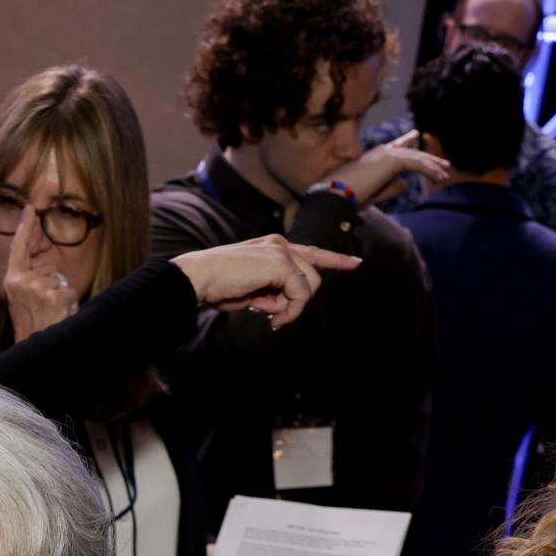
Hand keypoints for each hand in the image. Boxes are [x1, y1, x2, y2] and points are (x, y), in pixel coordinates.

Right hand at [0, 213, 79, 342]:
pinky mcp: (54, 295)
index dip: (25, 227)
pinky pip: (70, 291)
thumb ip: (31, 281)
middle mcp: (21, 281)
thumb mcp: (23, 300)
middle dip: (54, 284)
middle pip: (49, 268)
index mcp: (12, 280)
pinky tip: (59, 315)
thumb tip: (48, 268)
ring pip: (61, 280)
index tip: (30, 207)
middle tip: (45, 308)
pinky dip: (70, 303)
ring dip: (62, 296)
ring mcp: (37, 288)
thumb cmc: (32, 327)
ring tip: (51, 313)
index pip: (19, 248)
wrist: (34, 350)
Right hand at [171, 235, 359, 329]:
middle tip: (266, 311)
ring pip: (308, 288)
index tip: (356, 264)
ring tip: (260, 307)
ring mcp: (282, 251)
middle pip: (312, 280)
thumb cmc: (219, 286)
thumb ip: (274, 290)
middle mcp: (281, 244)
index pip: (312, 253)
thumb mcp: (252, 288)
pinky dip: (287, 310)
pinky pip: (299, 295)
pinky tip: (264, 311)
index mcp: (274, 246)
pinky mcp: (281, 263)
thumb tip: (288, 306)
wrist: (200, 278)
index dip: (335, 260)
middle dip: (293, 302)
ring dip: (287, 306)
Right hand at [333, 134, 453, 205]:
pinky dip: (429, 170)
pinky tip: (439, 178)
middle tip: (444, 165)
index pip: (395, 148)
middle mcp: (381, 151)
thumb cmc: (348, 197)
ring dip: (432, 166)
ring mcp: (386, 154)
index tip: (416, 136)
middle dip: (428, 158)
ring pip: (416, 157)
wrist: (336, 195)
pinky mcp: (391, 160)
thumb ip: (390, 188)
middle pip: (410, 151)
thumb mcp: (374, 194)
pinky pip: (416, 163)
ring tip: (445, 175)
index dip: (408, 143)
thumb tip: (406, 184)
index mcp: (374, 157)